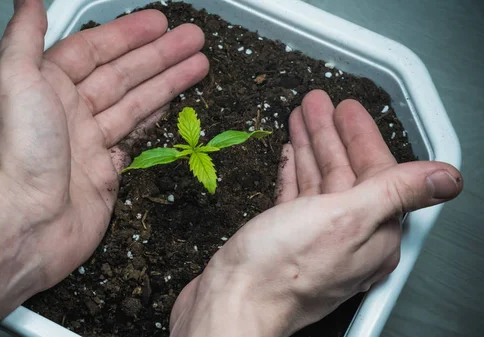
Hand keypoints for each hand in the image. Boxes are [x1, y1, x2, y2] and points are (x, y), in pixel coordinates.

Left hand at [0, 1, 207, 335]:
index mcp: (46, 85)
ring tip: (198, 63)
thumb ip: (24, 36)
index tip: (159, 23)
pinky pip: (134, 135)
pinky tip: (172, 101)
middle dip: (160, 54)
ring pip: (135, 101)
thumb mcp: (13, 80)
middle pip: (122, 73)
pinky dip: (155, 116)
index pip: (94, 50)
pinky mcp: (104, 170)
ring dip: (166, 80)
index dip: (127, 34)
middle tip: (192, 39)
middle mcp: (68, 110)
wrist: (26, 225)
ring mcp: (88, 141)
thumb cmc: (18, 155)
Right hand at [169, 90, 462, 336]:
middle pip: (344, 174)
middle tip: (318, 104)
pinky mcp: (282, 239)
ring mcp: (313, 239)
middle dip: (331, 134)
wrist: (232, 301)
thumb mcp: (346, 219)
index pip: (377, 173)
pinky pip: (294, 197)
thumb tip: (448, 178)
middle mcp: (346, 238)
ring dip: (309, 147)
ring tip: (300, 117)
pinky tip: (288, 156)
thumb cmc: (281, 270)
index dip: (362, 136)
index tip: (348, 109)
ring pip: (317, 183)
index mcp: (372, 234)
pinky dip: (292, 173)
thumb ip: (396, 192)